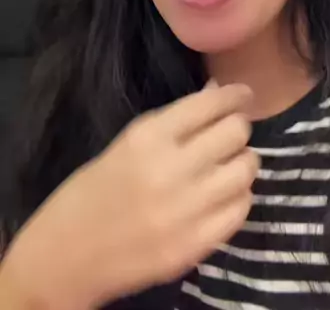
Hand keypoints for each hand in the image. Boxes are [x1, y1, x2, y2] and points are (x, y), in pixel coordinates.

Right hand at [2, 83, 257, 309]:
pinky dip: (238, 197)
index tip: (244, 94)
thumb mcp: (128, 142)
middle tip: (231, 132)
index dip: (235, 95)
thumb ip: (175, 120)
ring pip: (246, 170)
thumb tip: (218, 91)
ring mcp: (184, 212)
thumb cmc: (94, 190)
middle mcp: (170, 170)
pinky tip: (223, 195)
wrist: (66, 255)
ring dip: (242, 162)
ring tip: (229, 164)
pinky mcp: (194, 246)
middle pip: (235, 133)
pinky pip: (240, 210)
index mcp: (147, 137)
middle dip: (238, 127)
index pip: (210, 105)